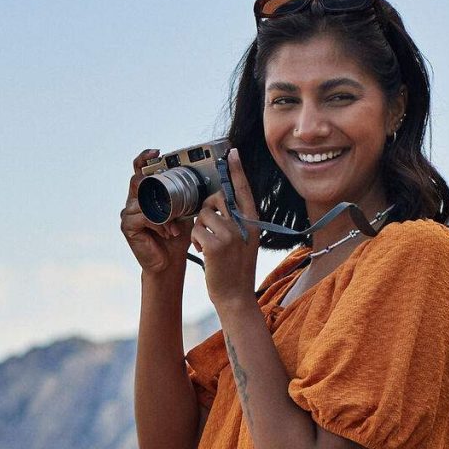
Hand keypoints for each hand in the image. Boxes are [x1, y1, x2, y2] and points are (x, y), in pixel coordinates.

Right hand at [120, 149, 194, 278]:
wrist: (169, 261)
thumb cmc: (177, 235)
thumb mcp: (184, 210)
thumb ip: (184, 194)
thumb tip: (202, 178)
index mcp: (146, 192)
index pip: (140, 169)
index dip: (145, 158)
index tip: (157, 152)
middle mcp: (134, 200)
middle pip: (137, 181)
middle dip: (154, 184)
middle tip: (169, 193)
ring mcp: (128, 213)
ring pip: (143, 200)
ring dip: (163, 212)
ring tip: (174, 226)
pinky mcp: (128, 226)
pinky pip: (142, 217)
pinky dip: (158, 224)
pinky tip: (167, 232)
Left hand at [194, 147, 262, 307]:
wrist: (235, 296)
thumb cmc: (234, 269)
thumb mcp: (242, 242)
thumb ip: (234, 222)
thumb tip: (217, 204)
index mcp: (252, 222)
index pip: (244, 190)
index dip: (237, 170)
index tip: (232, 152)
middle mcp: (244, 225)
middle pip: (218, 198)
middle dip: (206, 209)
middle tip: (208, 227)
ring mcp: (231, 234)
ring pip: (203, 214)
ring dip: (200, 229)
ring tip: (208, 245)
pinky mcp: (217, 245)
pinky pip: (196, 229)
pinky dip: (196, 241)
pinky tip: (205, 253)